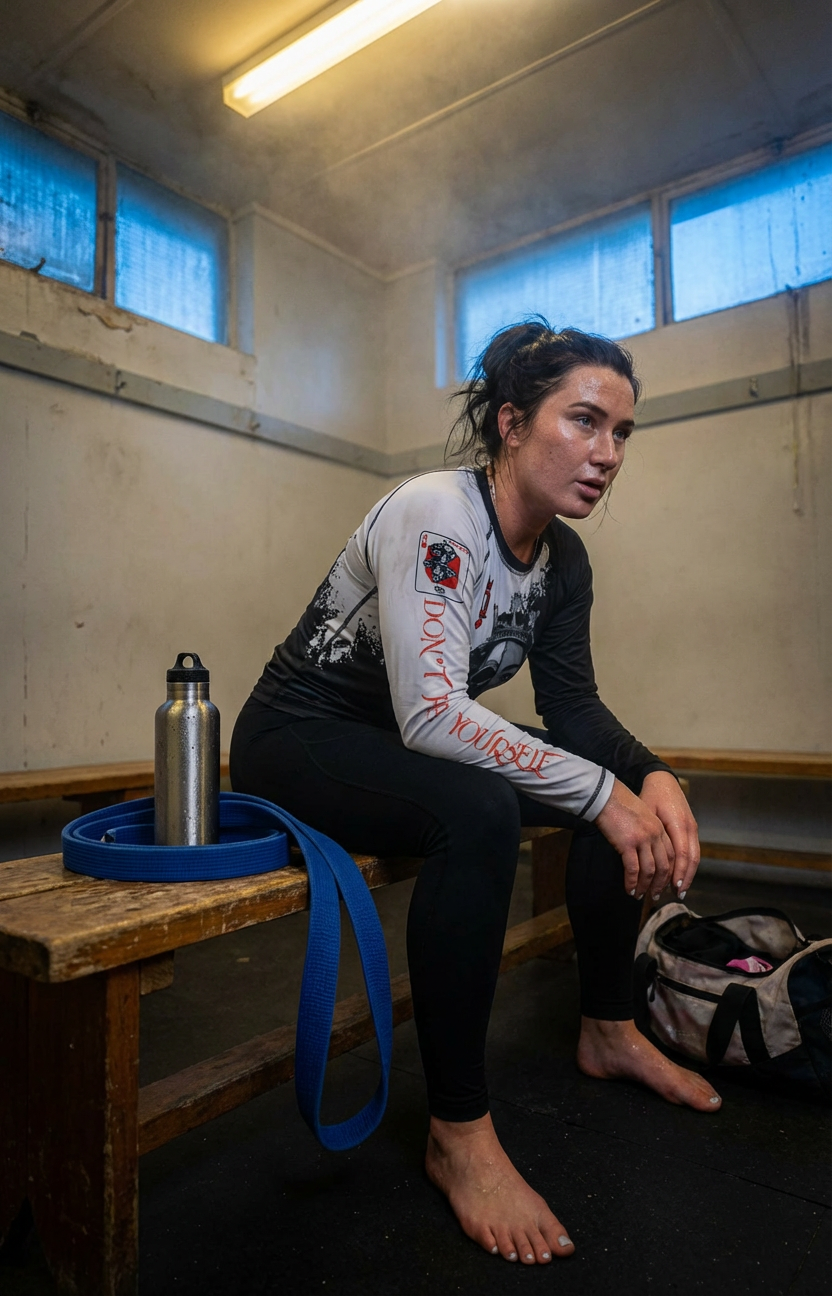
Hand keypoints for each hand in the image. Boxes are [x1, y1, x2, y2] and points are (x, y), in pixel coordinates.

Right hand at [595, 779, 672, 898]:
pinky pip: (633, 869)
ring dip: (645, 886)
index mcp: (659, 827)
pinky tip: (628, 889)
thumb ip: (646, 832)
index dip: (669, 872)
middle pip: (664, 866)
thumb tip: (644, 851)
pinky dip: (632, 882)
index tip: (665, 883)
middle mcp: (655, 834)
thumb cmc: (618, 804)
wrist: (605, 795)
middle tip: (655, 896)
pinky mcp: (628, 843)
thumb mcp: (640, 816)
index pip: (671, 855)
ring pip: (650, 870)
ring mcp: (642, 839)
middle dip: (660, 884)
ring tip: (639, 895)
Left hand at [639, 771, 699, 899]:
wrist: (663, 780)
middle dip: (685, 877)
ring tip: (679, 889)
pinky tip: (680, 875)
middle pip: (691, 859)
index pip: (681, 854)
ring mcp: (692, 828)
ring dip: (688, 874)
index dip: (679, 872)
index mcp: (678, 823)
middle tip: (676, 894)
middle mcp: (689, 827)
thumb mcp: (646, 810)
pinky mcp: (691, 829)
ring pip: (694, 856)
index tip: (673, 887)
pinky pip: (693, 850)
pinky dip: (688, 865)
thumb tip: (640, 854)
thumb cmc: (651, 795)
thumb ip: (647, 832)